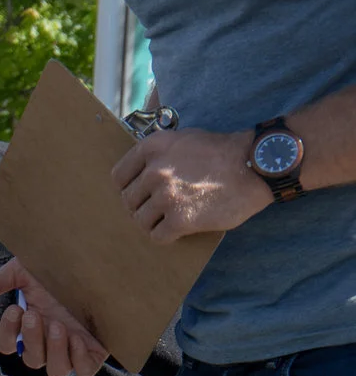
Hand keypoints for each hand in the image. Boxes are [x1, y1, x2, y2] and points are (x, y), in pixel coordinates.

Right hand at [0, 260, 109, 375]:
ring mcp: (73, 347)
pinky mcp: (97, 350)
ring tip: (58, 326)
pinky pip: (85, 370)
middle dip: (31, 338)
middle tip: (35, 314)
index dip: (8, 334)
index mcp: (30, 325)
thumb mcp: (24, 271)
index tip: (16, 310)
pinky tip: (78, 337)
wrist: (101, 260)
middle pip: (31, 360)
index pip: (8, 346)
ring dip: (53, 350)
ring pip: (56, 371)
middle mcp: (50, 340)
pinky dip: (78, 359)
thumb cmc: (63, 266)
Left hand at [113, 127, 269, 240]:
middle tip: (165, 206)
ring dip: (155, 222)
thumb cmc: (223, 153)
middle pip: (129, 201)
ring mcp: (166, 196)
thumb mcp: (186, 139)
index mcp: (153, 147)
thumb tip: (138, 172)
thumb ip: (159, 153)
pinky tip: (181, 228)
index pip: (119, 177)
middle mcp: (155, 171)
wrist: (256, 166)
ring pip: (140, 221)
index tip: (142, 192)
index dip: (130, 187)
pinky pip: (157, 236)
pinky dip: (167, 236)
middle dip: (144, 205)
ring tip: (175, 216)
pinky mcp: (179, 219)